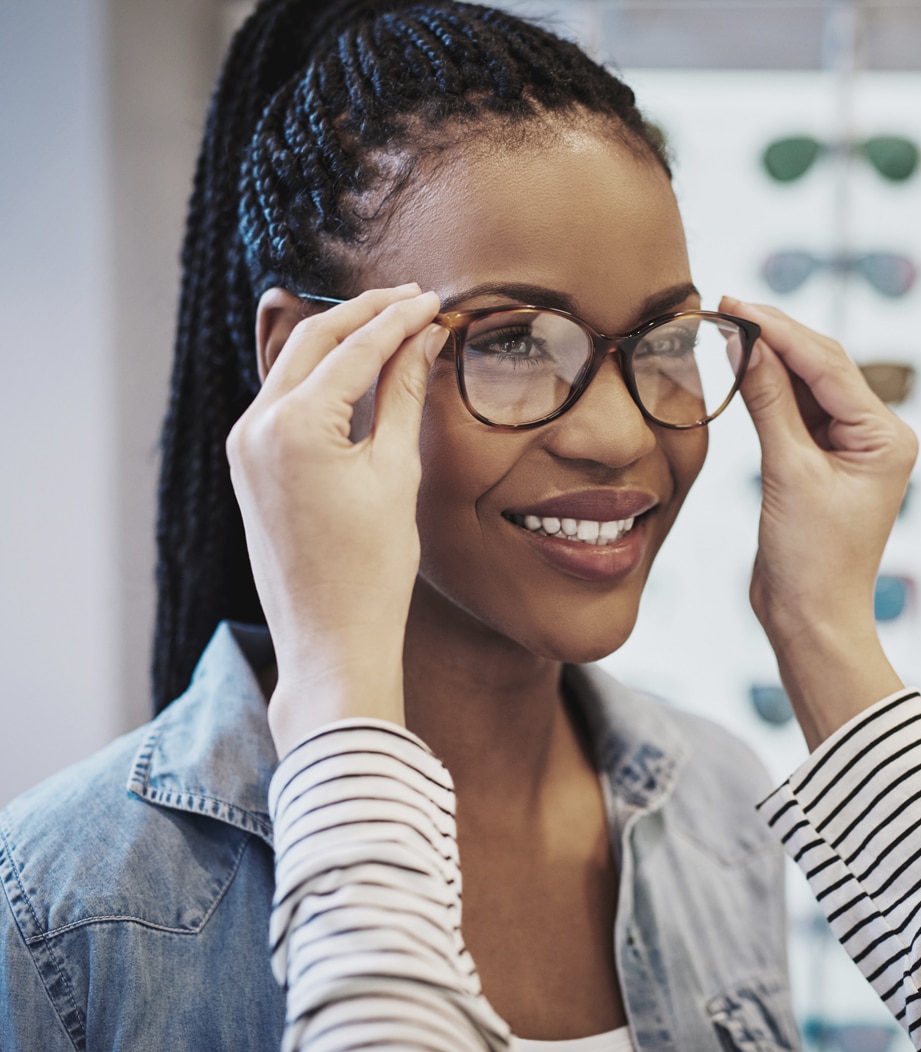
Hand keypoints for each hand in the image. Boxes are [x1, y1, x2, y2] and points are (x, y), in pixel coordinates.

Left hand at [226, 284, 448, 754]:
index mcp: (292, 425)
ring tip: (390, 326)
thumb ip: (404, 395)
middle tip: (413, 300)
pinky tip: (354, 371)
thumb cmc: (372, 569)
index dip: (399, 320)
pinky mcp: (248, 467)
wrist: (331, 642)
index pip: (353, 348)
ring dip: (339, 341)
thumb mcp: (396, 473)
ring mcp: (244, 447)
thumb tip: (422, 340)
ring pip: (292, 366)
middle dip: (364, 314)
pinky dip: (320, 378)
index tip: (434, 301)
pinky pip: (284, 401)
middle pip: (312, 341)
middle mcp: (254, 426)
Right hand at [722, 298, 916, 747]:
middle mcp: (875, 436)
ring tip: (726, 329)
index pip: (827, 366)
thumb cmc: (811, 559)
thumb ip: (769, 404)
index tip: (735, 304)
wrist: (809, 618)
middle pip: (821, 368)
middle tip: (726, 306)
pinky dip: (766, 393)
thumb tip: (745, 344)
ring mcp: (848, 450)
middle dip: (774, 337)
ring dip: (768, 361)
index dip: (779, 332)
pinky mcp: (820, 464)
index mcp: (885, 436)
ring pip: (806, 388)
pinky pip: (793, 415)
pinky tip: (739, 369)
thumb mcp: (789, 473)